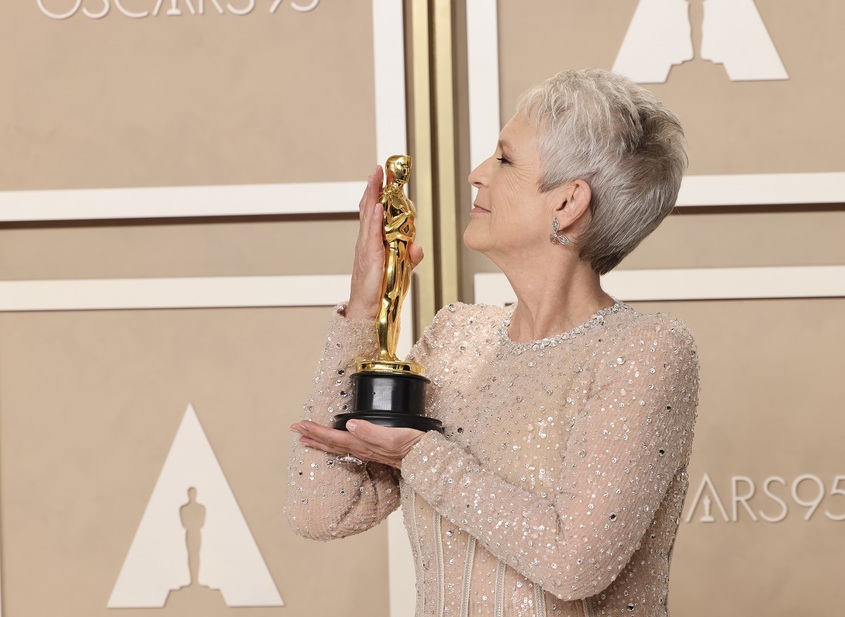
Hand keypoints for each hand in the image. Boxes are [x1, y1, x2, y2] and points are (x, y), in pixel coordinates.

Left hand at [291, 419, 425, 468]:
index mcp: (364, 445)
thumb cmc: (415, 447)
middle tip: (294, 429)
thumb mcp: (394, 437)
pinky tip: (336, 444)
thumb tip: (349, 425)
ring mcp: (368, 452)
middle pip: (331, 444)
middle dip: (312, 436)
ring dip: (321, 441)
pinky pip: (348, 448)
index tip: (299, 425)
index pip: (334, 438)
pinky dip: (336, 445)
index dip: (316, 431)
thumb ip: (372, 432)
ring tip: (306, 438)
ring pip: (338, 447)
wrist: (430, 460)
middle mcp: (363, 450)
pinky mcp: (375, 451)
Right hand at [345, 166, 423, 319]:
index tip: (383, 176)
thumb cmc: (381, 290)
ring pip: (368, 217)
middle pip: (369, 209)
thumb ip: (409, 256)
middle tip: (379, 168)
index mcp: (374, 242)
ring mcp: (366, 248)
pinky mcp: (369, 258)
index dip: (378, 194)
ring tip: (376, 178)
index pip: (375, 213)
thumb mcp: (401, 270)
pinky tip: (377, 208)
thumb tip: (418, 246)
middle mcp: (367, 242)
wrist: (368, 311)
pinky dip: (374, 221)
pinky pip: (371, 236)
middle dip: (374, 187)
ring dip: (372, 196)